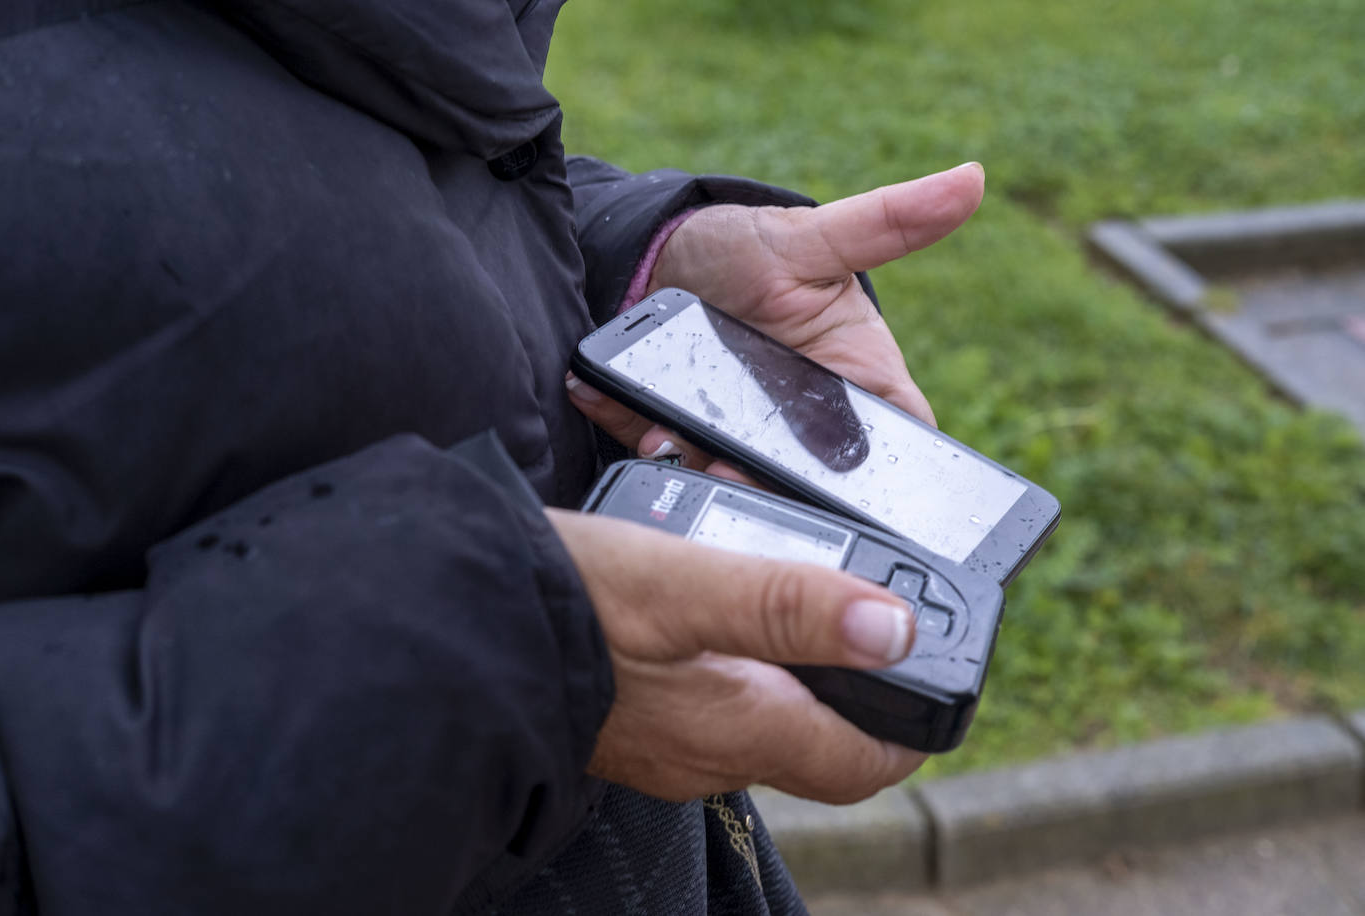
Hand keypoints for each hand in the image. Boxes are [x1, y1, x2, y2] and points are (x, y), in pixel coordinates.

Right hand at [546, 508, 925, 803]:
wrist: (456, 622)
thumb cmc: (569, 603)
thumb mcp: (690, 584)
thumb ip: (790, 604)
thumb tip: (893, 628)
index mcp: (743, 728)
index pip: (861, 766)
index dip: (908, 731)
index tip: (929, 683)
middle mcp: (709, 755)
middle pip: (813, 744)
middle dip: (850, 696)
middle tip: (864, 627)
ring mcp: (664, 746)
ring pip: (757, 723)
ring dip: (786, 676)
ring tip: (788, 606)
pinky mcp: (627, 724)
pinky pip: (703, 707)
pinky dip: (728, 669)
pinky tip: (705, 617)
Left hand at [567, 162, 984, 476]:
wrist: (663, 258)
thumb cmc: (754, 250)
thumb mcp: (816, 240)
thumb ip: (888, 223)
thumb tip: (969, 178)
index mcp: (858, 384)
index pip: (895, 449)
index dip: (880, 476)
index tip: (846, 473)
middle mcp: (803, 422)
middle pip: (806, 480)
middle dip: (771, 481)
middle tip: (735, 466)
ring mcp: (743, 436)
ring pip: (737, 478)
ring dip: (707, 470)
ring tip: (679, 446)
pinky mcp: (686, 435)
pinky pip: (669, 452)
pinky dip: (645, 438)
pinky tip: (627, 415)